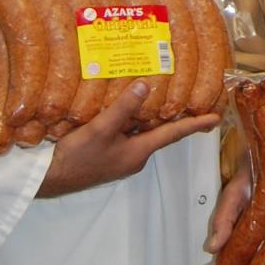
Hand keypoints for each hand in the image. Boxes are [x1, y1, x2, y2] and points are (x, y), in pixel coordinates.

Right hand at [36, 81, 218, 197]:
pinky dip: (131, 119)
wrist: (48, 179)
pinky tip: (125, 104)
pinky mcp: (106, 153)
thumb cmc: (77, 157)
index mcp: (138, 152)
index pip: (173, 134)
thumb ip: (124, 108)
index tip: (216, 118)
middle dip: (173, 114)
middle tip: (190, 96)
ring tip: (159, 92)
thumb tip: (147, 85)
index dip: (195, 124)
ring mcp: (120, 155)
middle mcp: (134, 155)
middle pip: (159, 131)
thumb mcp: (101, 129)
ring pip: (141, 130)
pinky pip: (126, 132)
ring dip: (150, 114)